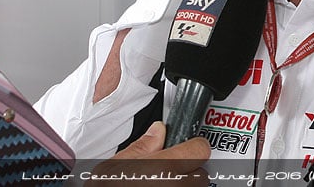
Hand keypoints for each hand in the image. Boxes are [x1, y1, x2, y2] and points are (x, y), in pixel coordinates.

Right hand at [86, 121, 209, 184]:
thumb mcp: (113, 167)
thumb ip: (141, 147)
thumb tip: (158, 131)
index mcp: (163, 168)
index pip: (200, 149)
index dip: (193, 146)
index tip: (187, 147)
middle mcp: (176, 186)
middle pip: (200, 172)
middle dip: (187, 170)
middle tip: (169, 171)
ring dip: (184, 185)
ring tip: (163, 184)